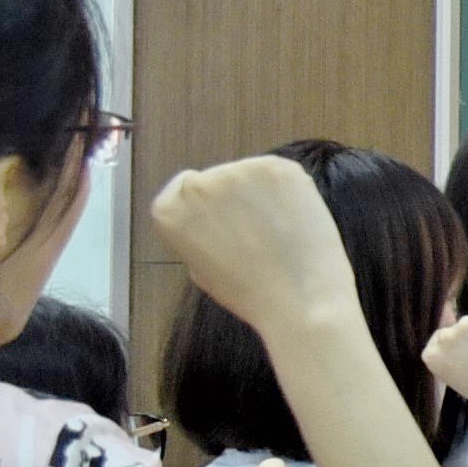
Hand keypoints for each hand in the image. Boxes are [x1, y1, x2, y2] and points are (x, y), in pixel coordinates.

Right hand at [150, 154, 358, 336]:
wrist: (300, 300)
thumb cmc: (249, 293)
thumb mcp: (201, 267)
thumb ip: (196, 233)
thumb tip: (211, 214)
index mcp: (168, 209)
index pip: (181, 190)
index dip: (206, 207)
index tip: (222, 223)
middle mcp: (196, 184)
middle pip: (216, 179)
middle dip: (233, 198)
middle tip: (255, 231)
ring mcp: (236, 170)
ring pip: (248, 175)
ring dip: (260, 194)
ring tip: (277, 230)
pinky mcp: (275, 166)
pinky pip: (278, 174)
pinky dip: (287, 191)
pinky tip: (294, 219)